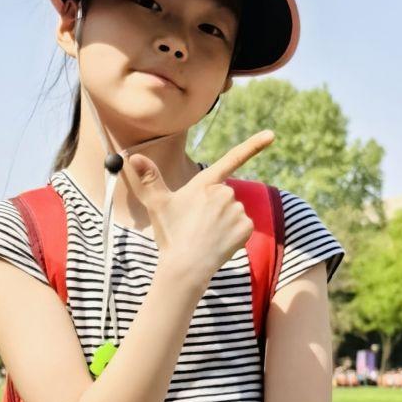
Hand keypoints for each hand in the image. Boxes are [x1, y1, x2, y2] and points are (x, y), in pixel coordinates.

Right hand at [123, 130, 274, 289]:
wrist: (185, 267)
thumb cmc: (170, 235)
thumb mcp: (157, 205)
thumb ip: (149, 178)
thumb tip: (131, 155)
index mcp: (204, 184)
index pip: (231, 159)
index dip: (252, 145)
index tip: (271, 135)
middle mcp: (224, 194)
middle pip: (224, 196)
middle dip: (214, 208)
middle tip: (196, 225)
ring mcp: (237, 211)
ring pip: (233, 212)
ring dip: (222, 222)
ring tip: (205, 236)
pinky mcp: (246, 228)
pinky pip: (242, 227)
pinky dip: (233, 235)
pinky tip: (218, 243)